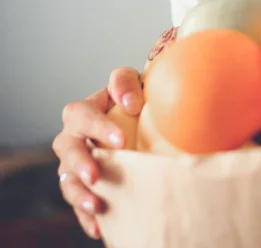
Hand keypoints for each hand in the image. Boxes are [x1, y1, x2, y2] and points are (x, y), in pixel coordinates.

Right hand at [52, 67, 143, 239]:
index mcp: (85, 109)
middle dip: (79, 163)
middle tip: (95, 175)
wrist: (144, 122)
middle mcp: (74, 136)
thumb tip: (130, 103)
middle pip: (66, 148)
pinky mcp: (83, 185)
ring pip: (67, 178)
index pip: (82, 114)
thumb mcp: (134, 83)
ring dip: (79, 193)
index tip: (120, 140)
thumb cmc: (136, 98)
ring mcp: (75, 163)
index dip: (97, 127)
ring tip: (96, 205)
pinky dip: (86, 216)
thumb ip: (126, 83)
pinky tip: (98, 227)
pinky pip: (78, 202)